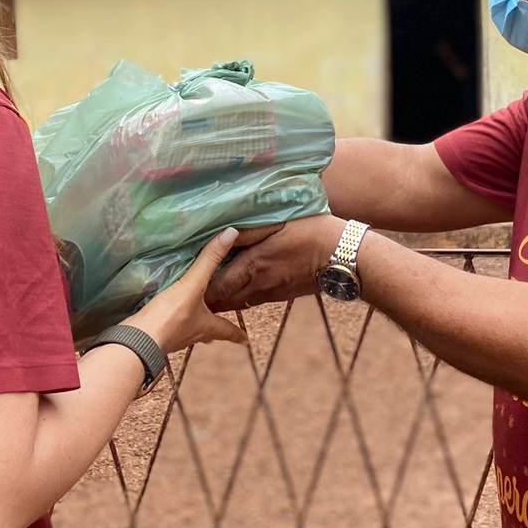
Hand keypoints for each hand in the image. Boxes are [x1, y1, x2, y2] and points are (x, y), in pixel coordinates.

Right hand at [122, 228, 252, 351]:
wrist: (138, 339)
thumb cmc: (170, 316)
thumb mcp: (193, 284)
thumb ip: (209, 260)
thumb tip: (231, 234)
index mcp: (207, 326)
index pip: (227, 330)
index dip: (237, 334)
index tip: (245, 339)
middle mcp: (192, 334)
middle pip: (208, 333)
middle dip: (215, 328)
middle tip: (221, 325)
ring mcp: (174, 337)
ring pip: (189, 331)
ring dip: (194, 324)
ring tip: (194, 315)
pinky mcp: (157, 333)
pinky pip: (170, 326)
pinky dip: (173, 320)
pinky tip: (167, 312)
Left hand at [205, 214, 345, 310]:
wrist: (343, 257)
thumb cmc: (311, 233)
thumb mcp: (278, 224)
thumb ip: (249, 231)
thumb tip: (224, 232)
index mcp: (254, 265)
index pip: (217, 284)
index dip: (199, 287)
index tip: (184, 281)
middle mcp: (260, 284)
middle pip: (224, 301)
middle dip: (206, 299)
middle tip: (191, 290)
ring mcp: (272, 293)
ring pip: (238, 303)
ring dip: (222, 300)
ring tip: (207, 291)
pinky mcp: (282, 295)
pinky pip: (254, 300)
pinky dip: (240, 297)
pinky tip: (236, 288)